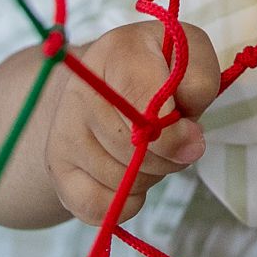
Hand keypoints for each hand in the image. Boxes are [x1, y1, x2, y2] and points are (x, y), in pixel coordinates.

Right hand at [45, 20, 221, 225]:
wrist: (113, 80)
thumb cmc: (164, 68)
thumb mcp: (192, 58)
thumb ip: (200, 86)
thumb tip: (187, 142)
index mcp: (118, 50)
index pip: (143, 103)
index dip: (173, 134)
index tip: (194, 141)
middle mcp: (81, 87)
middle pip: (131, 147)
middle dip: (168, 155)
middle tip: (178, 141)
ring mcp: (62, 128)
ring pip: (119, 179)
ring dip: (151, 175)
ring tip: (153, 149)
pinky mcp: (56, 165)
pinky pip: (95, 206)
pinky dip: (125, 203)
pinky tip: (133, 178)